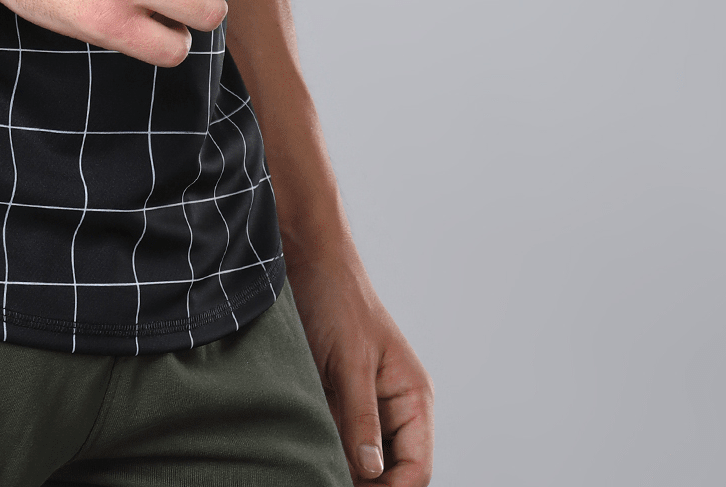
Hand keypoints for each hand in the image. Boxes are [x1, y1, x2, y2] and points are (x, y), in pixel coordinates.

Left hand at [285, 238, 433, 484]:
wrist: (307, 260)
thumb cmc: (337, 299)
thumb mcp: (350, 362)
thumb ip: (361, 418)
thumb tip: (372, 472)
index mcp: (413, 396)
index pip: (418, 468)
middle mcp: (395, 407)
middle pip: (393, 472)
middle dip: (367, 486)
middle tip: (327, 480)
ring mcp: (366, 406)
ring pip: (364, 463)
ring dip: (343, 470)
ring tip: (315, 469)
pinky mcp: (338, 401)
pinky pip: (339, 441)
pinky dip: (327, 452)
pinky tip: (307, 456)